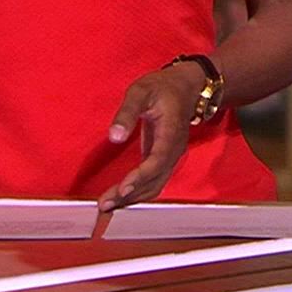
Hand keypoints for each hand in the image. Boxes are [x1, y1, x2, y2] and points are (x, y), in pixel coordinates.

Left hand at [97, 62, 204, 211]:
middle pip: (155, 180)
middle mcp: (174, 150)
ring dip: (133, 198)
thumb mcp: (141, 91)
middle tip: (104, 204)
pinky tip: (121, 195)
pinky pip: (154, 181)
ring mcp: (171, 157)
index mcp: (171, 133)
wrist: (186, 87)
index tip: (122, 189)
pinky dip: (138, 191)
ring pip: (155, 185)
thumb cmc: (162, 87)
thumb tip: (114, 136)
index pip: (157, 161)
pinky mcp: (165, 159)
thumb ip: (127, 112)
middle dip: (130, 195)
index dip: (140, 177)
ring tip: (108, 204)